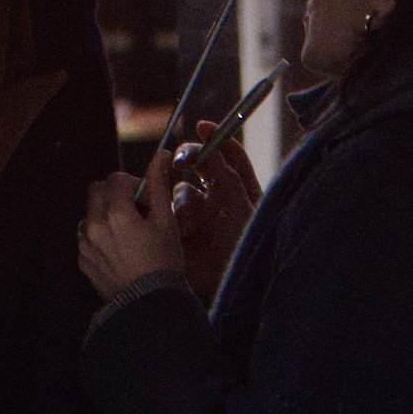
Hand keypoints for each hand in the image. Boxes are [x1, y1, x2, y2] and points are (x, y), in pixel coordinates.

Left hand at [79, 165, 186, 302]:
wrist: (152, 304)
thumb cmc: (164, 262)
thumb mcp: (166, 221)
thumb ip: (159, 185)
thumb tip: (161, 154)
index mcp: (116, 214)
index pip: (116, 178)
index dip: (132, 184)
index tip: (145, 199)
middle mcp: (95, 227)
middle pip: (97, 191)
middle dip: (114, 194)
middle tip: (135, 212)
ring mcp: (86, 246)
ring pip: (90, 214)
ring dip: (105, 216)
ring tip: (127, 234)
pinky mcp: (83, 261)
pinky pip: (87, 238)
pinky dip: (100, 238)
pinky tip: (120, 251)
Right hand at [165, 127, 259, 302]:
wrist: (229, 287)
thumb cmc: (246, 246)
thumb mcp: (242, 204)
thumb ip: (226, 171)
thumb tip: (209, 144)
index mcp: (239, 190)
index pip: (227, 154)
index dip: (215, 138)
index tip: (202, 126)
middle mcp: (217, 198)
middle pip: (198, 167)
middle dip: (189, 160)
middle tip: (181, 161)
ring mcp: (195, 214)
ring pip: (180, 190)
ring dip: (183, 201)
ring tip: (191, 224)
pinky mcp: (177, 230)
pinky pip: (167, 211)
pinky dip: (169, 215)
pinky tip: (181, 231)